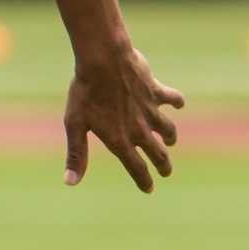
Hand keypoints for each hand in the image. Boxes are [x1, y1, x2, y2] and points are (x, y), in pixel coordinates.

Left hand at [63, 48, 183, 192]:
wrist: (103, 61)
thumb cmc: (85, 92)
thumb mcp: (75, 124)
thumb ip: (76, 154)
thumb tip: (70, 182)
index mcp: (120, 140)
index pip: (136, 168)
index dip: (144, 181)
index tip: (149, 189)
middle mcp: (139, 129)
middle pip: (158, 154)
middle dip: (163, 165)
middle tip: (166, 171)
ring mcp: (150, 111)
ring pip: (168, 130)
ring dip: (170, 137)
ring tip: (170, 140)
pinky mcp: (156, 91)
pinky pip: (173, 99)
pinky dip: (177, 102)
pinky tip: (178, 104)